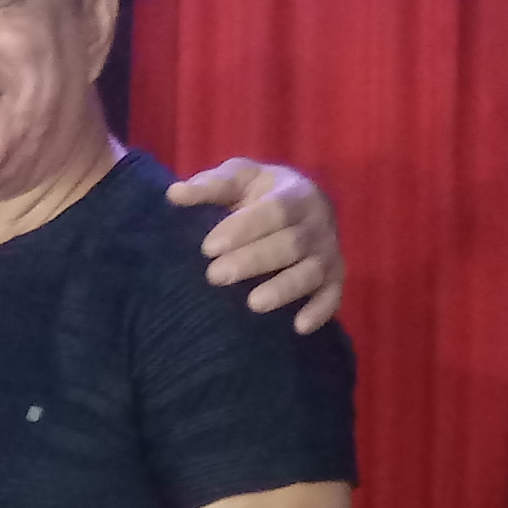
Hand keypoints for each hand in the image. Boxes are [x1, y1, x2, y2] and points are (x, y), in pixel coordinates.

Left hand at [169, 159, 343, 333]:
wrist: (295, 204)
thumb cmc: (256, 194)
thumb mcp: (237, 180)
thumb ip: (210, 186)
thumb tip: (174, 194)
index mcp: (296, 193)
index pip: (275, 209)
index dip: (244, 227)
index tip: (208, 247)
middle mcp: (318, 223)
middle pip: (291, 244)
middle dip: (253, 261)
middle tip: (215, 276)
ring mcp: (328, 252)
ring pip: (312, 272)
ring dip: (284, 289)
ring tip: (253, 305)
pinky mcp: (333, 278)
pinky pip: (332, 296)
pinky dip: (320, 311)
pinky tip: (298, 328)